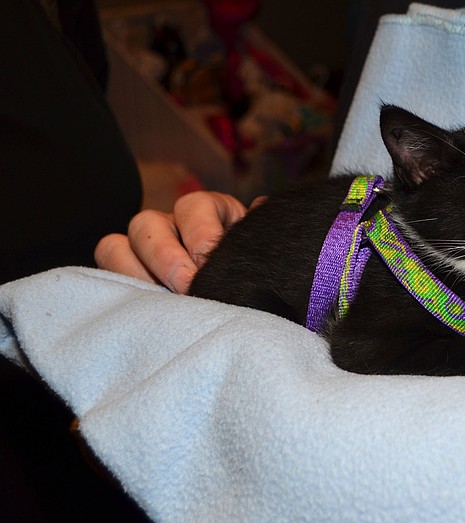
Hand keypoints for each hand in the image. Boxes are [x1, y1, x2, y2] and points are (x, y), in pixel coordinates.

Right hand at [95, 191, 250, 293]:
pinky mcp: (125, 278)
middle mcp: (170, 225)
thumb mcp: (259, 253)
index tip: (210, 265)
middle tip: (186, 289)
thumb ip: (260, 232)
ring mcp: (142, 251)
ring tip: (162, 306)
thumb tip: (261, 205)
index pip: (194, 207)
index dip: (200, 234)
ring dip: (135, 277)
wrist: (240, 303)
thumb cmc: (250, 276)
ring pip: (115, 248)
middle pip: (146, 224)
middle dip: (165, 258)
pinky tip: (146, 317)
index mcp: (208, 212)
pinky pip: (104, 279)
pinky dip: (121, 295)